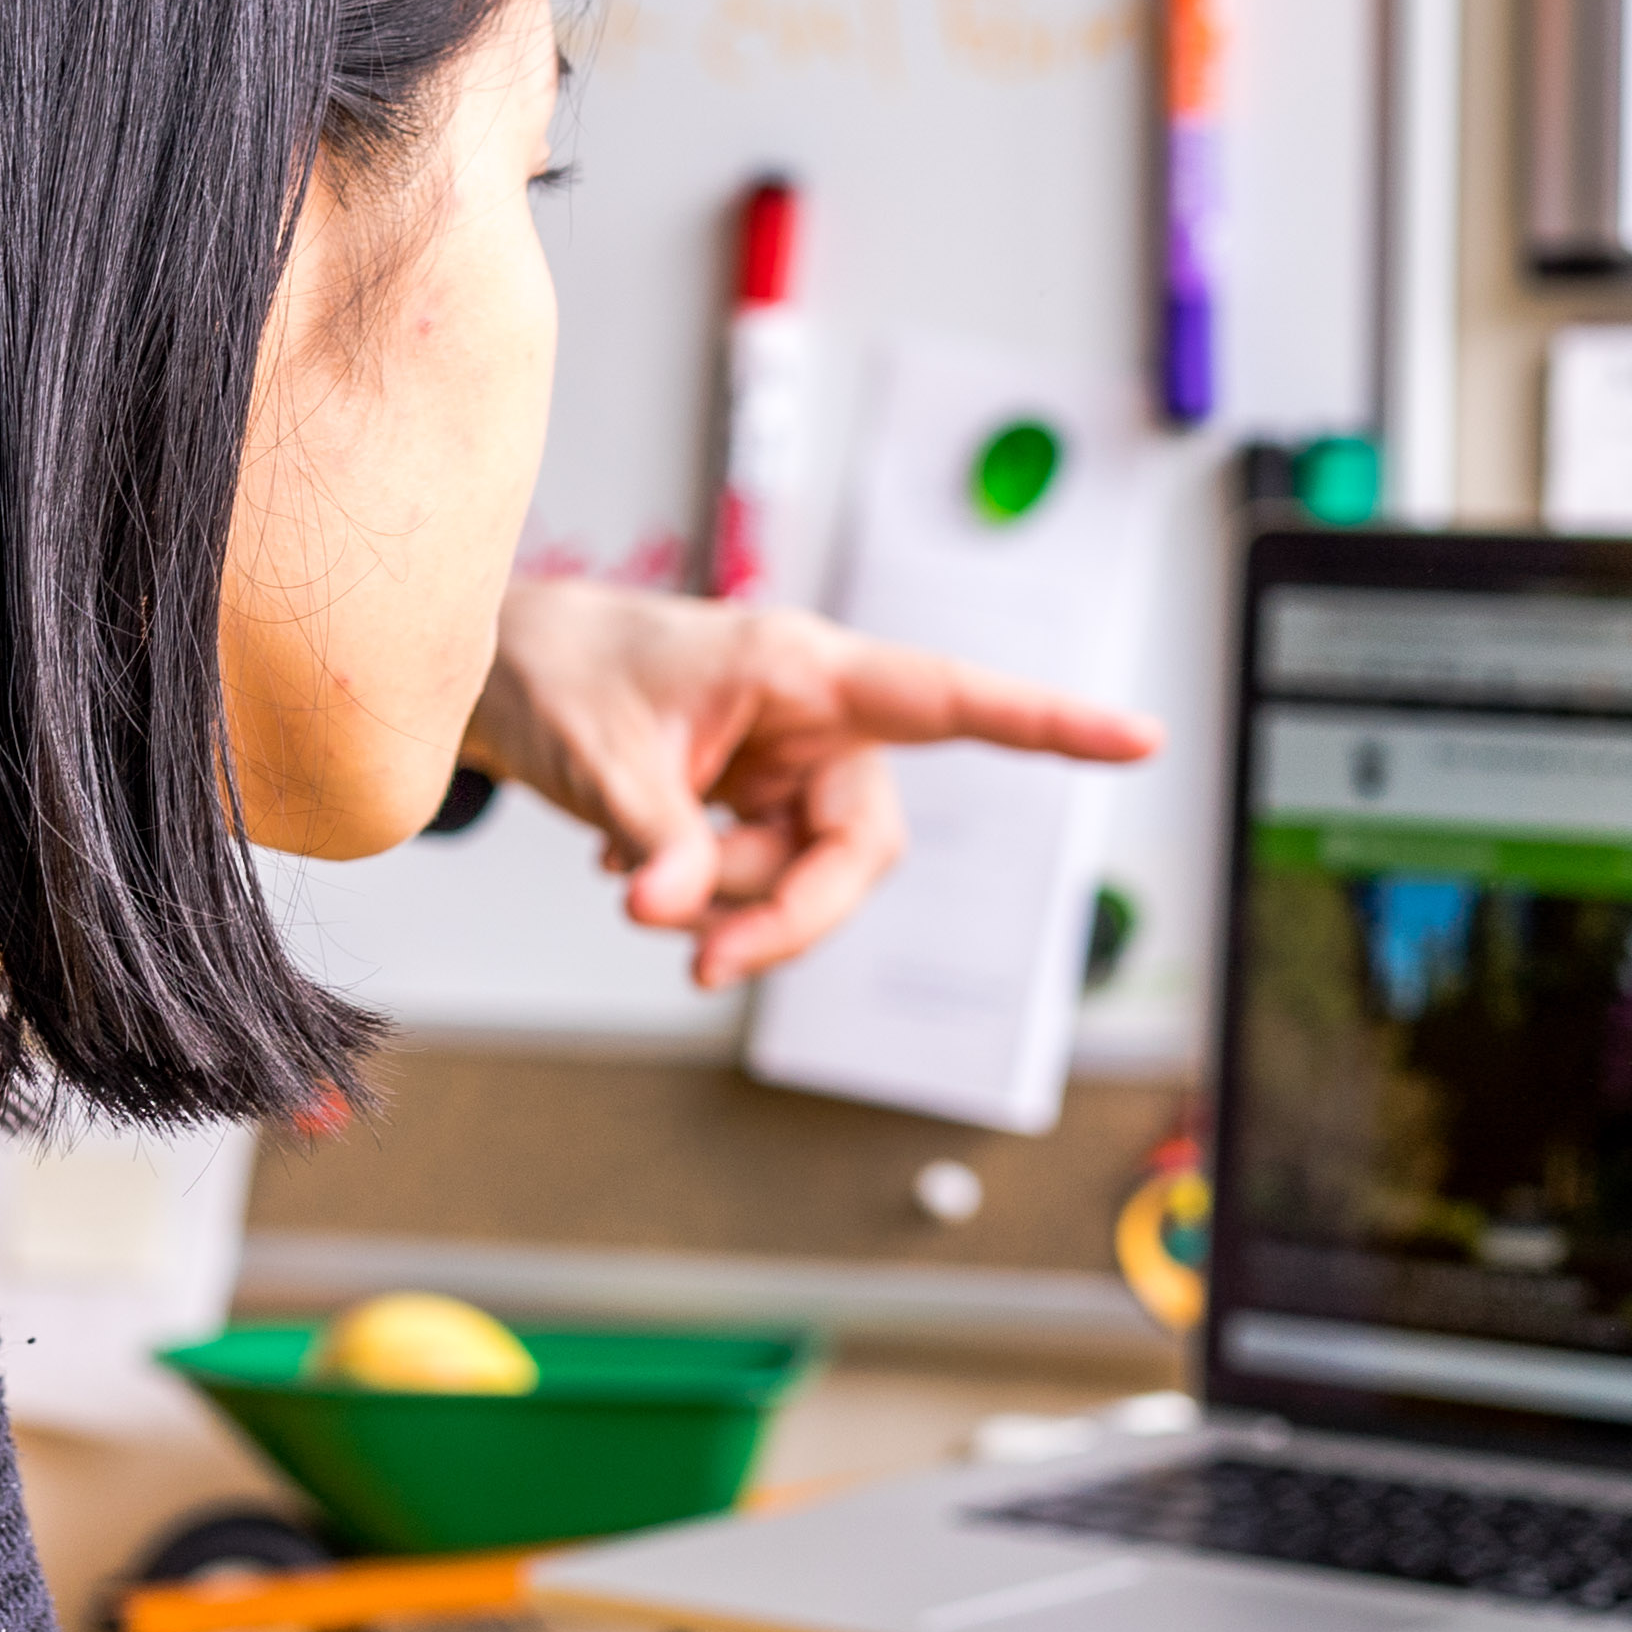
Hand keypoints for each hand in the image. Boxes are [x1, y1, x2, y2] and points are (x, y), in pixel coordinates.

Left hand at [461, 583, 1160, 988]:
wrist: (494, 673)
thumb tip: (675, 912)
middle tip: (702, 963)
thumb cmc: (559, 671)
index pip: (947, 697)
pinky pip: (762, 879)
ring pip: (808, 874)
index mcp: (803, 667)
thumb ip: (654, 837)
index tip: (1137, 738)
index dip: (1046, 723)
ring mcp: (786, 764)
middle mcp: (813, 716)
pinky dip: (705, 896)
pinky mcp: (753, 802)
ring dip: (732, 905)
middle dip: (790, 911)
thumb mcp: (602, 758)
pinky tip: (634, 869)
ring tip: (633, 886)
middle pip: (864, 843)